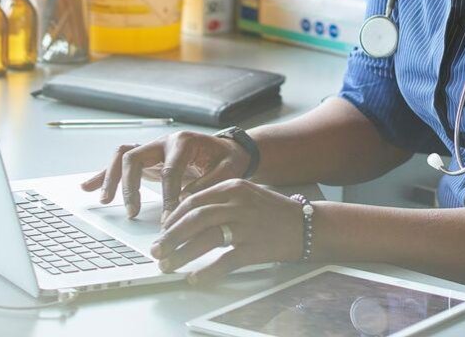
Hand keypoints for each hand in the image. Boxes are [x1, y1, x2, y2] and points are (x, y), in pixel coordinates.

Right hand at [80, 130, 252, 222]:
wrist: (227, 149)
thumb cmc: (227, 160)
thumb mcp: (228, 170)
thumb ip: (208, 184)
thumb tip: (186, 203)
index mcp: (184, 142)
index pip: (169, 169)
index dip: (167, 196)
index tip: (168, 219)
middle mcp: (164, 142)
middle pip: (135, 157)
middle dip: (131, 185)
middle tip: (133, 212)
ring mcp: (154, 149)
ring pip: (124, 156)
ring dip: (112, 178)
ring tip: (105, 200)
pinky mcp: (148, 159)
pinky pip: (121, 162)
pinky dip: (104, 174)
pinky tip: (88, 187)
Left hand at [150, 178, 303, 283]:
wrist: (307, 224)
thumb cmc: (274, 211)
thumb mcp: (246, 193)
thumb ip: (220, 200)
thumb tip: (187, 216)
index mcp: (233, 186)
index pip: (193, 200)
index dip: (173, 218)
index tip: (162, 231)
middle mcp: (238, 203)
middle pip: (194, 218)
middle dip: (170, 236)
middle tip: (156, 250)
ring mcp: (247, 225)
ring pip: (204, 239)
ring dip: (181, 254)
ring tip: (167, 265)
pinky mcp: (255, 247)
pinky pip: (224, 261)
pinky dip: (206, 272)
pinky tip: (194, 278)